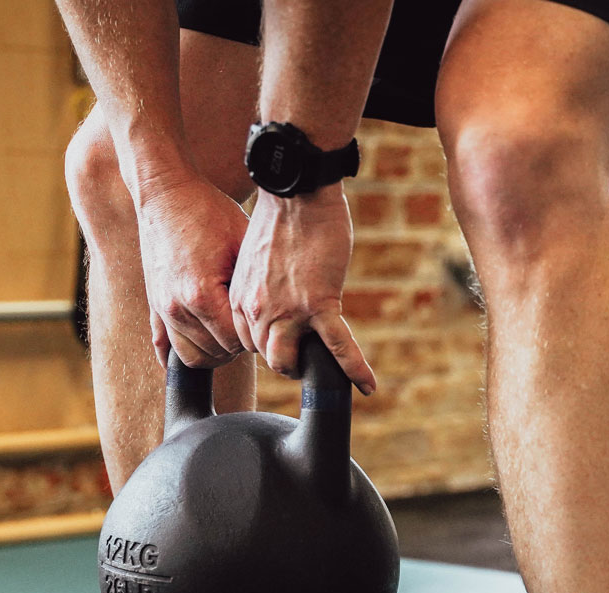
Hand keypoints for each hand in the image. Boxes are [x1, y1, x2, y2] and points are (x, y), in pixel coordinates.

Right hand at [136, 173, 251, 367]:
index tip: (265, 318)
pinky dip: (184, 354)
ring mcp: (162, 309)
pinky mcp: (154, 306)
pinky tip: (203, 349)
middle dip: (238, 343)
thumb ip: (257, 282)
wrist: (165, 192)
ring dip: (216, 352)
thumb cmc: (208, 211)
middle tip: (252, 324)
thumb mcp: (243, 240)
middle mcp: (177, 308)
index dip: (255, 334)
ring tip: (232, 334)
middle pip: (217, 353)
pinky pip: (165, 347)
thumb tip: (277, 313)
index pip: (236, 340)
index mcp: (202, 293)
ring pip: (192, 357)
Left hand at [229, 186, 375, 394]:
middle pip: (269, 356)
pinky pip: (338, 346)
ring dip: (307, 367)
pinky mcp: (319, 303)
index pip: (250, 342)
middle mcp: (258, 310)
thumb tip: (275, 302)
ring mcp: (288, 310)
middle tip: (304, 355)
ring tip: (321, 367)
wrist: (298, 191)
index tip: (283, 340)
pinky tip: (368, 386)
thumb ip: (260, 288)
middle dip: (287, 358)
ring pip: (292, 361)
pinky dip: (354, 368)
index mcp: (240, 298)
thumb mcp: (255, 260)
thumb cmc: (281, 217)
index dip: (268, 343)